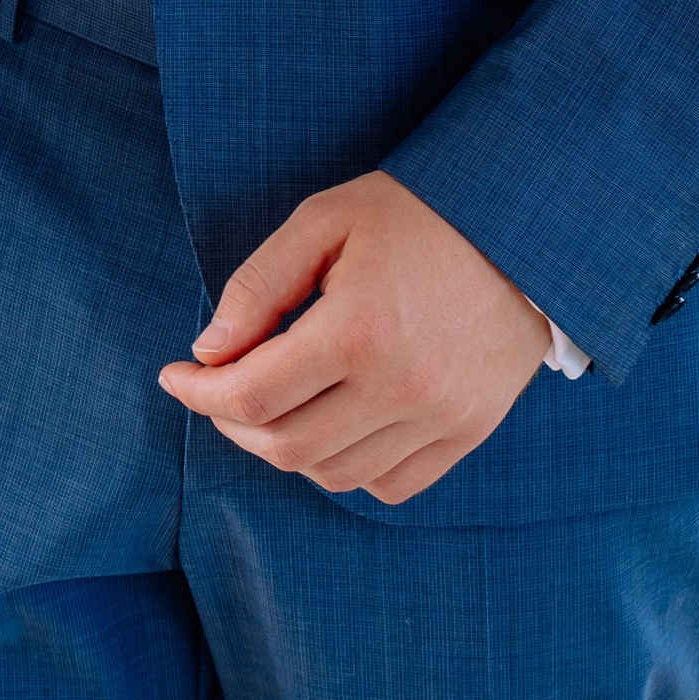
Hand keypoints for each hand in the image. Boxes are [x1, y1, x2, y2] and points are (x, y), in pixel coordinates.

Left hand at [158, 173, 547, 504]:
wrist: (524, 226)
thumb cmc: (416, 214)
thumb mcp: (324, 221)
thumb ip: (259, 287)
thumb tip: (208, 352)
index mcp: (357, 330)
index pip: (251, 394)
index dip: (197, 394)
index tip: (174, 375)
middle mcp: (401, 387)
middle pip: (285, 446)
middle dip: (232, 423)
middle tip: (216, 389)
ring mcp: (441, 417)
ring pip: (334, 475)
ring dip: (285, 448)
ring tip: (271, 406)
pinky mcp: (469, 431)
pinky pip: (391, 485)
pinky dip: (346, 469)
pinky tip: (331, 427)